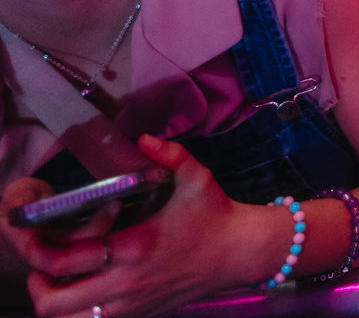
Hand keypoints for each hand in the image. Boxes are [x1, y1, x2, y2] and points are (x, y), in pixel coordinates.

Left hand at [16, 134, 278, 317]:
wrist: (240, 252)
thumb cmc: (215, 214)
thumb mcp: (196, 178)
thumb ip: (170, 154)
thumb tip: (142, 139)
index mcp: (133, 246)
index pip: (64, 261)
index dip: (40, 250)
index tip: (40, 233)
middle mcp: (125, 282)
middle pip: (54, 303)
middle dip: (38, 283)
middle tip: (41, 263)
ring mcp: (131, 304)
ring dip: (56, 302)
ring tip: (59, 281)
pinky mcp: (139, 314)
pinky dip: (78, 312)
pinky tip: (85, 290)